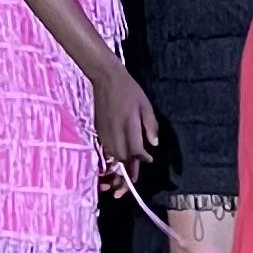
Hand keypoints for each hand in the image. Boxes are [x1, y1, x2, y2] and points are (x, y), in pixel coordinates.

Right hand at [91, 57, 158, 176]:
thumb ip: (151, 126)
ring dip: (120, 164)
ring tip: (126, 170)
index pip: (135, 150)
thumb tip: (154, 145)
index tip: (148, 160)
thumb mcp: (146, 105)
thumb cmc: (129, 90)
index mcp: (129, 124)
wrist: (106, 79)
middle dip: (129, 168)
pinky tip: (118, 156)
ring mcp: (105, 132)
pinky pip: (106, 149)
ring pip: (113, 155)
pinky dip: (112, 156)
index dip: (141, 160)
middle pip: (122, 157)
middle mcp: (115, 131)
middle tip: (135, 173)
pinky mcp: (98, 130)